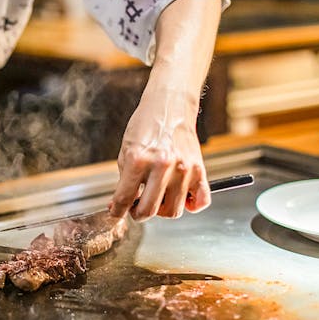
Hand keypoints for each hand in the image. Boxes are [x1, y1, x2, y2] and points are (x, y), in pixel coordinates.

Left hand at [109, 90, 210, 221]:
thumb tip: (118, 207)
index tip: (118, 213)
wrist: (169, 106)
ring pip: (173, 211)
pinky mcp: (199, 169)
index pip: (125, 199)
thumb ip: (124, 181)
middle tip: (137, 206)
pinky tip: (180, 196)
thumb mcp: (126, 151)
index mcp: (138, 160)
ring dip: (162, 209)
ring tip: (157, 197)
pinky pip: (200, 201)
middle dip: (138, 214)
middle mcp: (162, 165)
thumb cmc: (146, 126)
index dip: (118, 211)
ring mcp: (183, 168)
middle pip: (149, 211)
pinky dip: (191, 205)